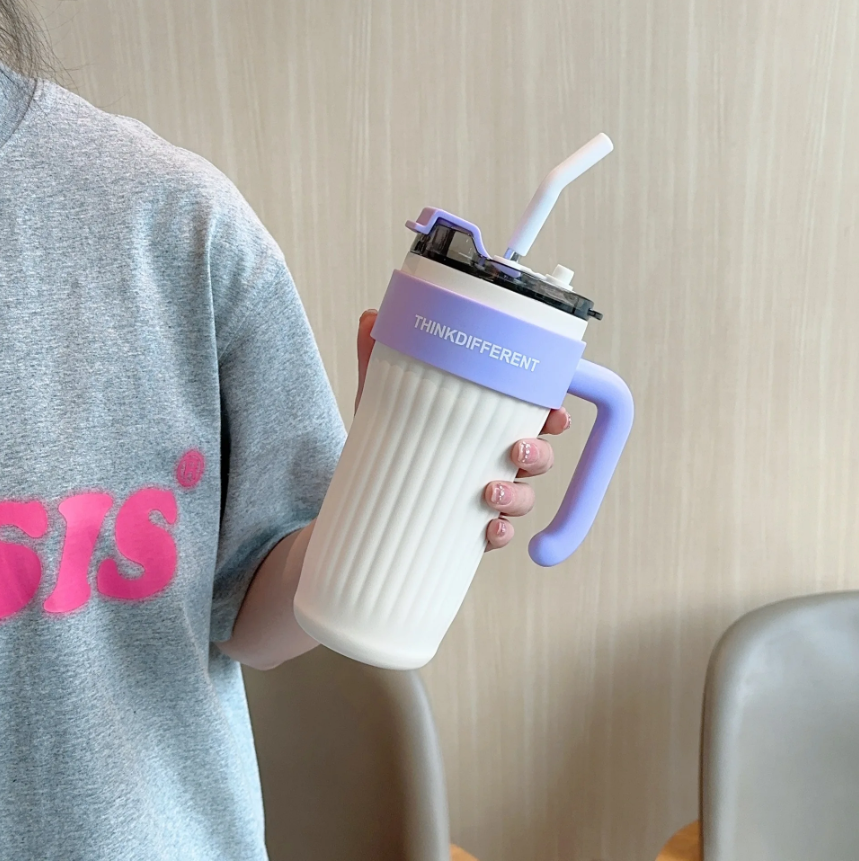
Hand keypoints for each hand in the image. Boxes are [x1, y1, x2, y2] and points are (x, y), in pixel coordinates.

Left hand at [355, 308, 569, 551]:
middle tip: (519, 450)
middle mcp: (494, 459)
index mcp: (485, 422)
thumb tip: (371, 316)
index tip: (556, 412)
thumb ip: (377, 356)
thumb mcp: (382, 395)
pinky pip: (499, 534)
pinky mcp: (470, 528)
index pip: (532, 415)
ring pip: (524, 497)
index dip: (554, 413)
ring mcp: (487, 496)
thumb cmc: (391, 436)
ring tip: (490, 492)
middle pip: (540, 456)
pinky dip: (501, 533)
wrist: (362, 490)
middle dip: (539, 453)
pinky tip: (489, 529)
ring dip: (517, 496)